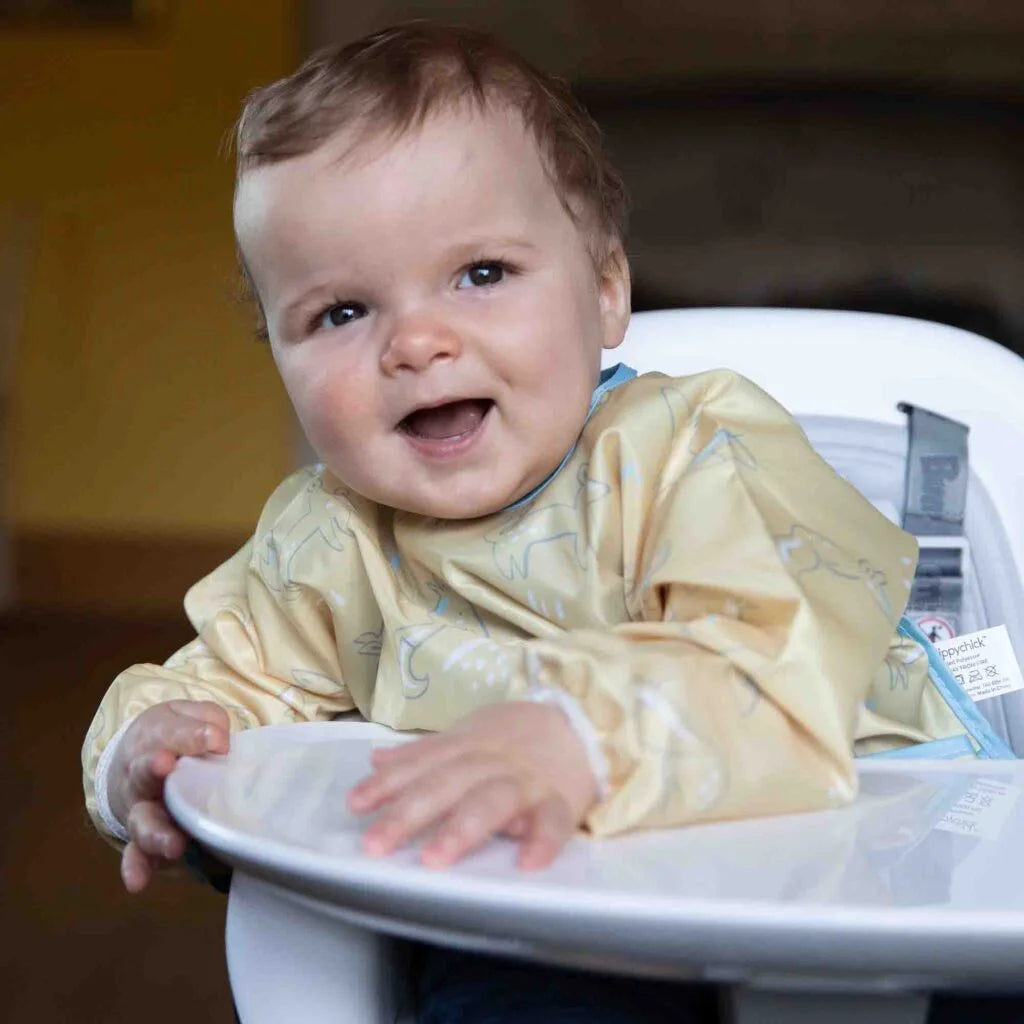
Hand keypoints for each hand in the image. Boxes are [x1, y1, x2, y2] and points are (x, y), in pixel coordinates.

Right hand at [109, 700, 229, 892]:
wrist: (147, 759)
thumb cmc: (178, 735)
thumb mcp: (192, 717)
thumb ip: (205, 721)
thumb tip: (219, 740)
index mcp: (155, 740)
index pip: (172, 734)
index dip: (191, 736)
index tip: (216, 739)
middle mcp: (143, 777)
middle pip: (144, 775)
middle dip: (153, 771)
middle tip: (166, 765)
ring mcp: (144, 811)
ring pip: (142, 822)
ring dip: (156, 832)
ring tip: (174, 843)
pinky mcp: (148, 841)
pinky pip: (137, 856)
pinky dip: (136, 868)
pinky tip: (138, 882)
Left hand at [347, 701, 597, 869]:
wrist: (584, 721)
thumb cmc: (517, 736)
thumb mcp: (468, 734)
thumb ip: (424, 751)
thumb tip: (376, 759)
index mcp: (466, 746)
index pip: (420, 764)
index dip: (388, 784)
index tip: (355, 806)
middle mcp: (491, 762)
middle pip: (447, 784)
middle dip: (409, 813)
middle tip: (375, 844)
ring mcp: (527, 781)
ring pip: (493, 800)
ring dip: (464, 827)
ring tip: (434, 859)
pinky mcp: (562, 800)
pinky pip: (554, 820)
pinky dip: (543, 840)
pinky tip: (527, 863)